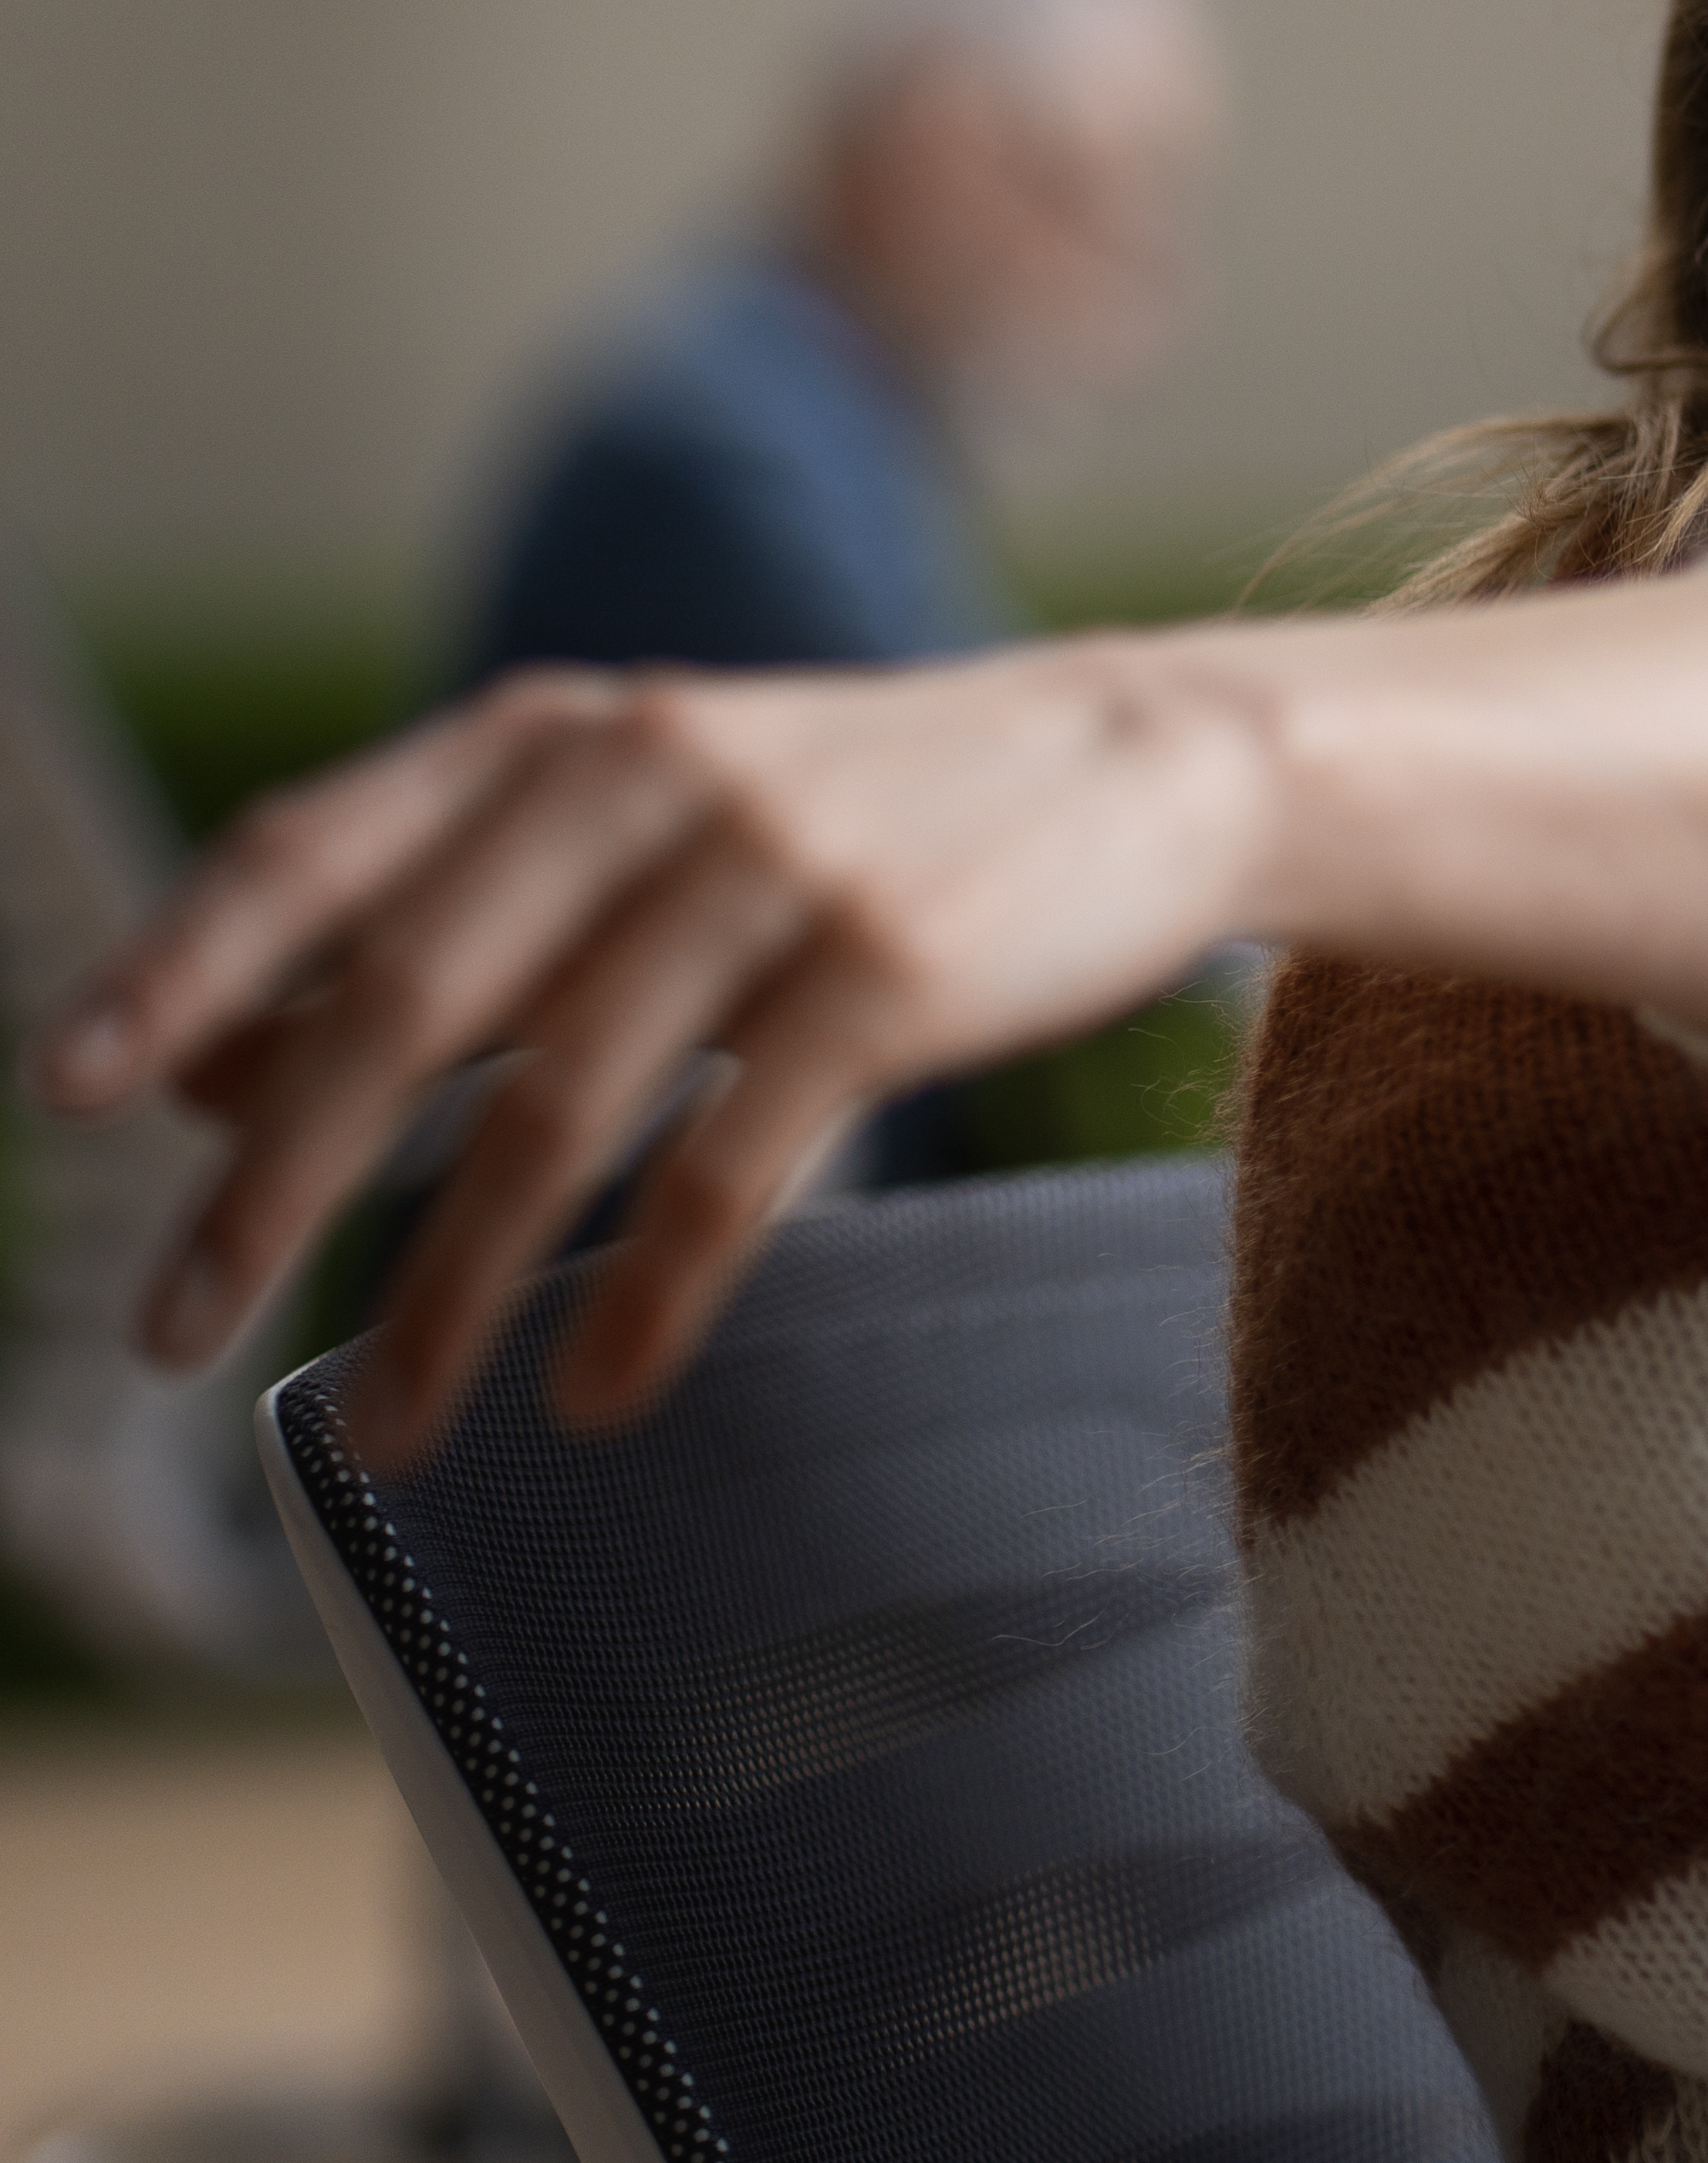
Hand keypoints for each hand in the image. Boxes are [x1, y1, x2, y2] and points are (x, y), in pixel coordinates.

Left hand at [36, 645, 1265, 1462]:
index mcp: (559, 734)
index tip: (70, 1093)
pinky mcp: (892, 974)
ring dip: (453, 1294)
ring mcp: (776, 874)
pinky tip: (595, 1392)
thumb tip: (199, 1065)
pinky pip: (730, 1171)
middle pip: (409, 1005)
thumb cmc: (860, 811)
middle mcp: (648, 779)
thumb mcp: (640, 821)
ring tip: (398, 1428)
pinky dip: (647, 1301)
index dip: (183, 972)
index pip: (314, 851)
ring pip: (559, 1116)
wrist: (1146, 758)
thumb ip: (441, 922)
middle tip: (177, 1333)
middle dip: (273, 1187)